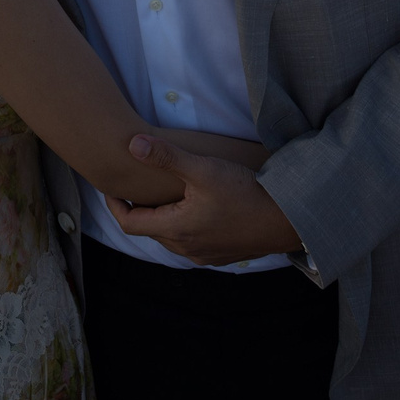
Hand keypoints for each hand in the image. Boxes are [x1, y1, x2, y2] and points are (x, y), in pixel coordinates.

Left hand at [109, 132, 304, 266]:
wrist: (288, 219)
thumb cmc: (245, 193)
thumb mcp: (204, 168)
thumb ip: (166, 157)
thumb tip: (132, 144)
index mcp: (175, 229)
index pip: (129, 223)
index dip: (114, 206)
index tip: (111, 189)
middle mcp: (185, 249)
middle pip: (150, 230)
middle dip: (140, 209)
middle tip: (138, 186)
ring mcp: (204, 255)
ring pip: (172, 238)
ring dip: (164, 219)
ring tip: (167, 196)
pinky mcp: (222, 256)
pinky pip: (192, 243)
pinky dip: (185, 227)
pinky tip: (197, 210)